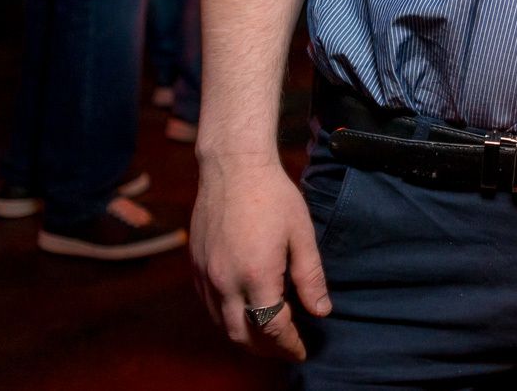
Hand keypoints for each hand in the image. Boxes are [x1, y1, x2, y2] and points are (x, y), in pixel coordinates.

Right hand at [191, 153, 330, 361]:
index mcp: (256, 275)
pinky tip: (243, 312)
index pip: (272, 327)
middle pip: (242, 336)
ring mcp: (206, 275)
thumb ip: (311, 277)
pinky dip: (226, 318)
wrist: (233, 167)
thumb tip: (321, 311)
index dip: (288, 344)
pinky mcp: (195, 266)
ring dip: (244, 337)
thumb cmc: (273, 196)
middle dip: (266, 350)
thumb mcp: (302, 234)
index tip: (302, 350)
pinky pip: (208, 305)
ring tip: (267, 337)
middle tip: (286, 349)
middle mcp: (225, 281)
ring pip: (221, 325)